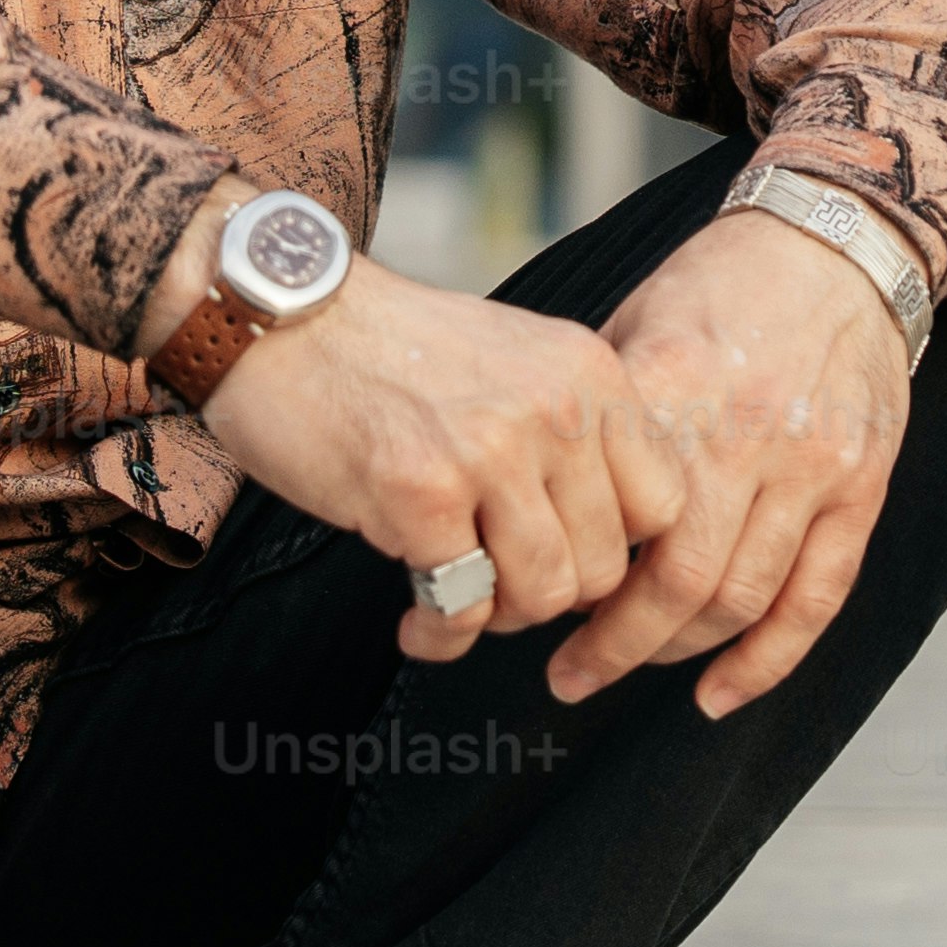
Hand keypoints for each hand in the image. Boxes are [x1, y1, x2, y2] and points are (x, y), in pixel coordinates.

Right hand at [168, 228, 687, 644]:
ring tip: (457, 599)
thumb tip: (605, 542)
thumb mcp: (517, 359)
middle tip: (498, 588)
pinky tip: (414, 619)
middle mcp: (554, 411)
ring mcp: (489, 452)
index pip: (663, 505)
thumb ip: (571, 433)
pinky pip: (459, 607)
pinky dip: (439, 633)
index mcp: (589, 374)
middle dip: (548, 597)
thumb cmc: (391, 349)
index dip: (616, 550)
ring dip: (497, 618)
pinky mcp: (419, 493)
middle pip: (604, 567)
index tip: (568, 556)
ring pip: (542, 595)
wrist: (283, 313)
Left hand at [535, 211, 917, 716]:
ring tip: (633, 668)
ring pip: (742, 599)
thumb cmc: (719, 288)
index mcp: (674, 389)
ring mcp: (812, 466)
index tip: (531, 607)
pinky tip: (719, 694)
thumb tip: (540, 513)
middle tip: (568, 674)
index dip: (568, 582)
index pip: (611, 520)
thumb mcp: (633, 327)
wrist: (837, 245)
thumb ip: (603, 424)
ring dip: (678, 654)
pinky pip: (817, 598)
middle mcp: (747, 434)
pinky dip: (767, 661)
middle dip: (614, 646)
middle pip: (677, 582)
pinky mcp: (862, 487)